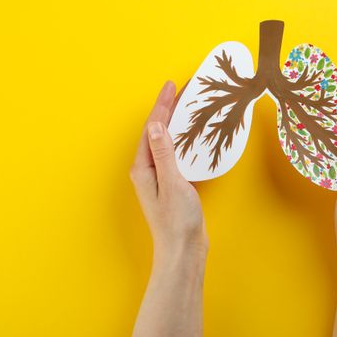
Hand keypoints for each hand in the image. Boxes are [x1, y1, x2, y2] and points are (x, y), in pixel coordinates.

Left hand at [129, 81, 207, 259]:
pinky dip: (183, 138)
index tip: (172, 85)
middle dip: (168, 108)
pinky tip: (192, 134)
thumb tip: (157, 126)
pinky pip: (175, 152)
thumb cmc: (177, 221)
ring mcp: (159, 176)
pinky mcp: (171, 183)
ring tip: (186, 104)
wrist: (183, 250)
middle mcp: (148, 169)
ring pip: (166, 140)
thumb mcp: (172, 183)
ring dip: (175, 121)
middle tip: (181, 88)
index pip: (153, 128)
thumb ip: (165, 153)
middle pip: (157, 131)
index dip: (162, 105)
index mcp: (144, 167)